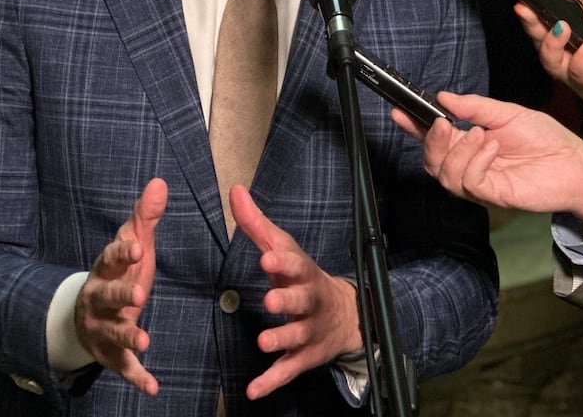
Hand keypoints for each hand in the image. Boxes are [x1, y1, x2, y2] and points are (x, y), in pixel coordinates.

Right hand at [74, 177, 166, 395]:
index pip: (112, 257)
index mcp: (107, 268)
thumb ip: (146, 216)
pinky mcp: (111, 353)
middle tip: (139, 294)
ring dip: (128, 334)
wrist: (88, 314)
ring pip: (113, 330)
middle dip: (122, 293)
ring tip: (144, 339)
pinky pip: (123, 366)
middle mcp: (100, 297)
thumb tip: (160, 181)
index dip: (123, 252)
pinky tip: (152, 387)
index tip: (138, 245)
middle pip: (108, 295)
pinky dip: (136, 376)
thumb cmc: (119, 272)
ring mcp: (103, 326)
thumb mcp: (133, 245)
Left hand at [229, 185, 360, 399]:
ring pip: (297, 336)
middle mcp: (309, 301)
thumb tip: (235, 192)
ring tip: (264, 342)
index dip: (282, 261)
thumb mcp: (282, 248)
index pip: (295, 263)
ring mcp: (309, 330)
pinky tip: (254, 390)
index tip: (267, 258)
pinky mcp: (304, 357)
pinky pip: (289, 370)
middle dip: (287, 300)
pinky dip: (272, 381)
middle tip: (271, 301)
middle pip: (301, 300)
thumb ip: (256, 224)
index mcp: (302, 272)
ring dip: (282, 339)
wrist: (346, 313)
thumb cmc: (302, 276)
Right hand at [391, 92, 582, 226]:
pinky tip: (490, 148)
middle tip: (442, 123)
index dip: (413, 125)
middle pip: (431, 160)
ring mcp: (480, 182)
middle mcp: (469, 164)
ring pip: (445, 174)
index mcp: (468, 142)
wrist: (576, 163)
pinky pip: (468, 183)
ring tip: (480, 134)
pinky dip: (474, 162)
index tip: (399, 111)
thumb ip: (475, 106)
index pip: (433, 136)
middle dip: (430, 141)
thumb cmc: (546, 139)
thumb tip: (443, 98)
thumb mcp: (508, 113)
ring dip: (457, 151)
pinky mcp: (494, 195)